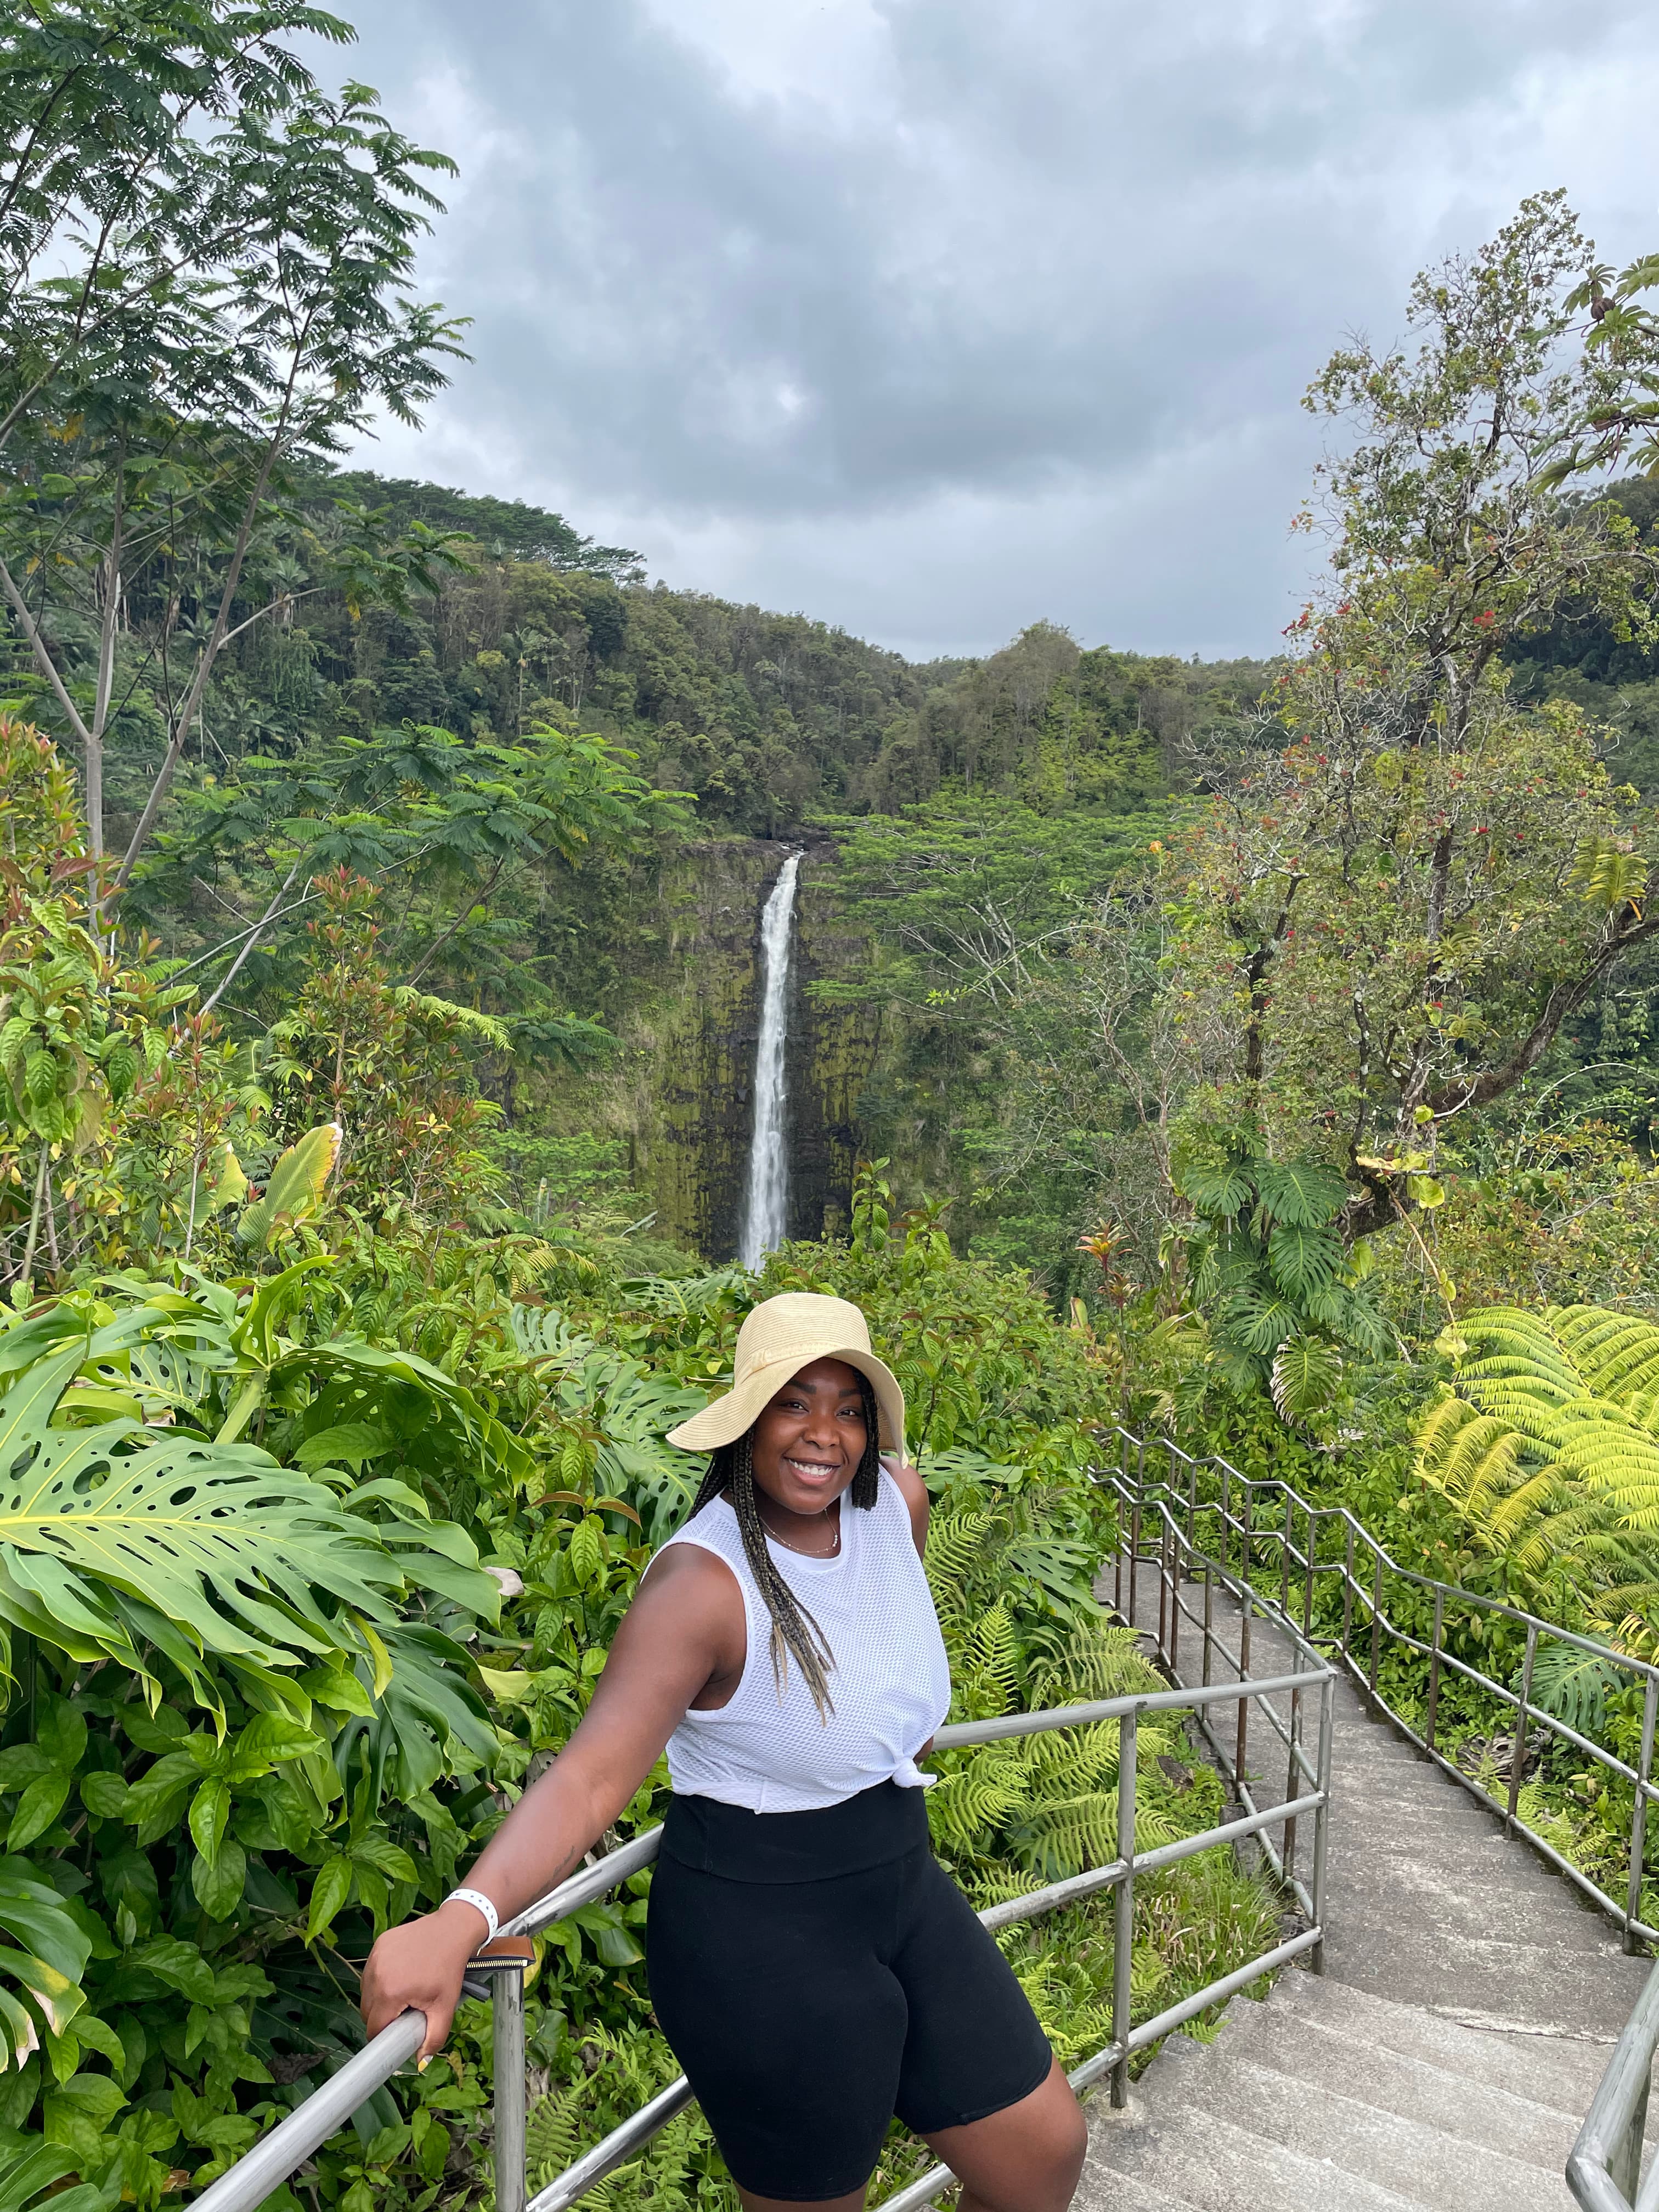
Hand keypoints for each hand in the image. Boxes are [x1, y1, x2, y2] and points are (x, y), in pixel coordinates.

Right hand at [360, 1900, 482, 2063]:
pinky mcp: (378, 1944)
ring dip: (379, 1999)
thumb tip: (421, 2062)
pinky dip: (380, 1979)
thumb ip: (433, 2038)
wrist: (453, 1930)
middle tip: (404, 2014)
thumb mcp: (445, 2006)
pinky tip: (399, 1976)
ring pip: (366, 1991)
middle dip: (382, 2018)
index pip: (373, 2028)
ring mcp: (375, 1956)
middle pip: (367, 2011)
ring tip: (403, 1995)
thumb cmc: (450, 1968)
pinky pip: (371, 1971)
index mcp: (390, 1993)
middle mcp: (376, 1974)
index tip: (395, 2035)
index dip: (383, 2037)